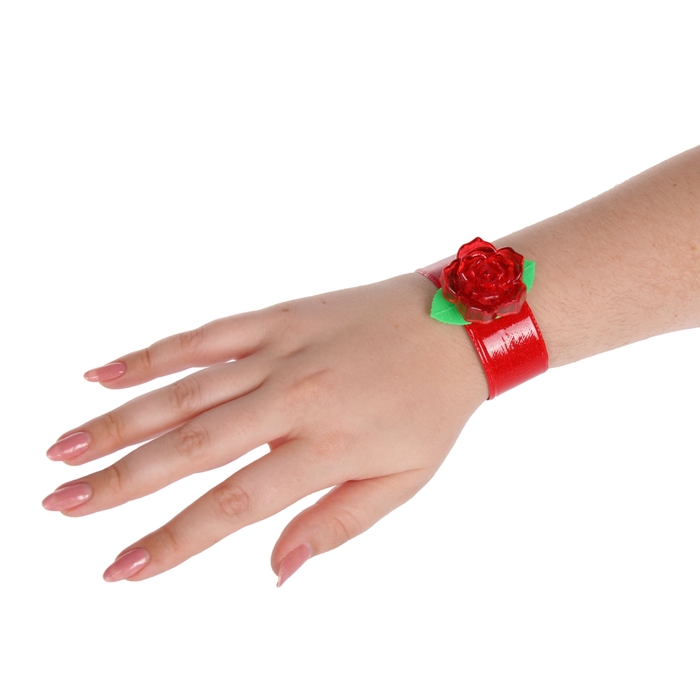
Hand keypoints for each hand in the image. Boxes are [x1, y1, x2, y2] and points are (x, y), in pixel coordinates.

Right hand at [44, 273, 487, 583]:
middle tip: (61, 505)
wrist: (459, 324)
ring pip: (185, 390)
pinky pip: (206, 335)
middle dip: (121, 481)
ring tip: (64, 450)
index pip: (235, 503)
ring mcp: (282, 351)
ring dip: (119, 422)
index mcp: (328, 445)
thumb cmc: (432, 408)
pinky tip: (105, 373)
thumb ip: (336, 525)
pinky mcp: (279, 317)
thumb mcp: (404, 481)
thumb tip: (276, 570)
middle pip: (193, 445)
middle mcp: (295, 398)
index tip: (121, 568)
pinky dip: (154, 354)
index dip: (175, 540)